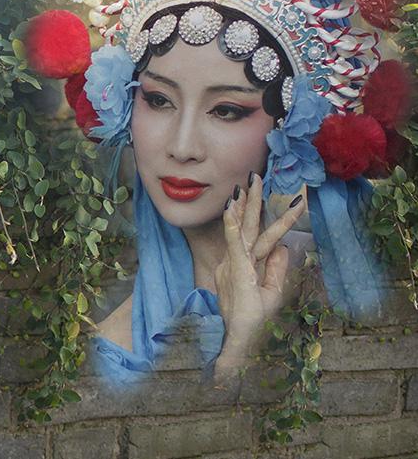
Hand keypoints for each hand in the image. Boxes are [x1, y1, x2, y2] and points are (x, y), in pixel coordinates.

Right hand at [214, 173, 305, 362]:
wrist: (240, 342)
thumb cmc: (254, 322)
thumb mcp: (273, 292)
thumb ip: (277, 269)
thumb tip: (285, 247)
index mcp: (246, 265)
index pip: (257, 236)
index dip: (259, 216)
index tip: (263, 195)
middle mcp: (239, 261)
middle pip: (249, 226)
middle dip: (253, 201)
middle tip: (255, 176)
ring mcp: (236, 265)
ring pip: (245, 230)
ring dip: (247, 206)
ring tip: (248, 184)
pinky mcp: (237, 271)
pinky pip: (236, 244)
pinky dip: (233, 225)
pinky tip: (233, 208)